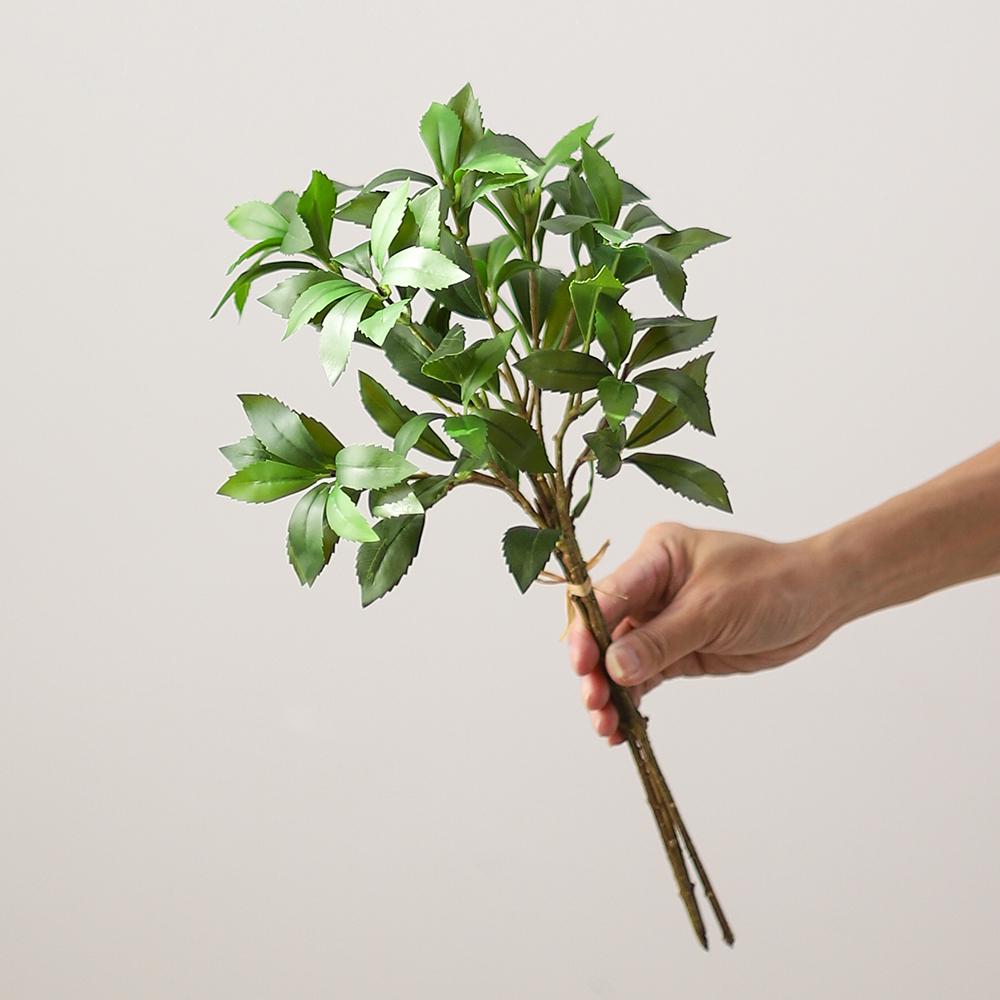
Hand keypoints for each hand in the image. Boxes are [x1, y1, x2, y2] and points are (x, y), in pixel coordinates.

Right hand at [568, 523, 841, 743]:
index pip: (609, 592)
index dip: (588, 628)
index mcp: (655, 556)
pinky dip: (630, 701)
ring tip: (606, 726)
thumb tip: (613, 668)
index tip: (581, 664)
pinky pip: (642, 677)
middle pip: (605, 629)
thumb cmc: (771, 585)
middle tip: (594, 702)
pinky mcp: (674, 650)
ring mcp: (660, 620)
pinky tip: (620, 729)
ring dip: (609, 693)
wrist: (817, 600)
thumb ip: (662, 639)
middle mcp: (650, 586)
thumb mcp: (714, 609)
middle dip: (595, 668)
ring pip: (619, 659)